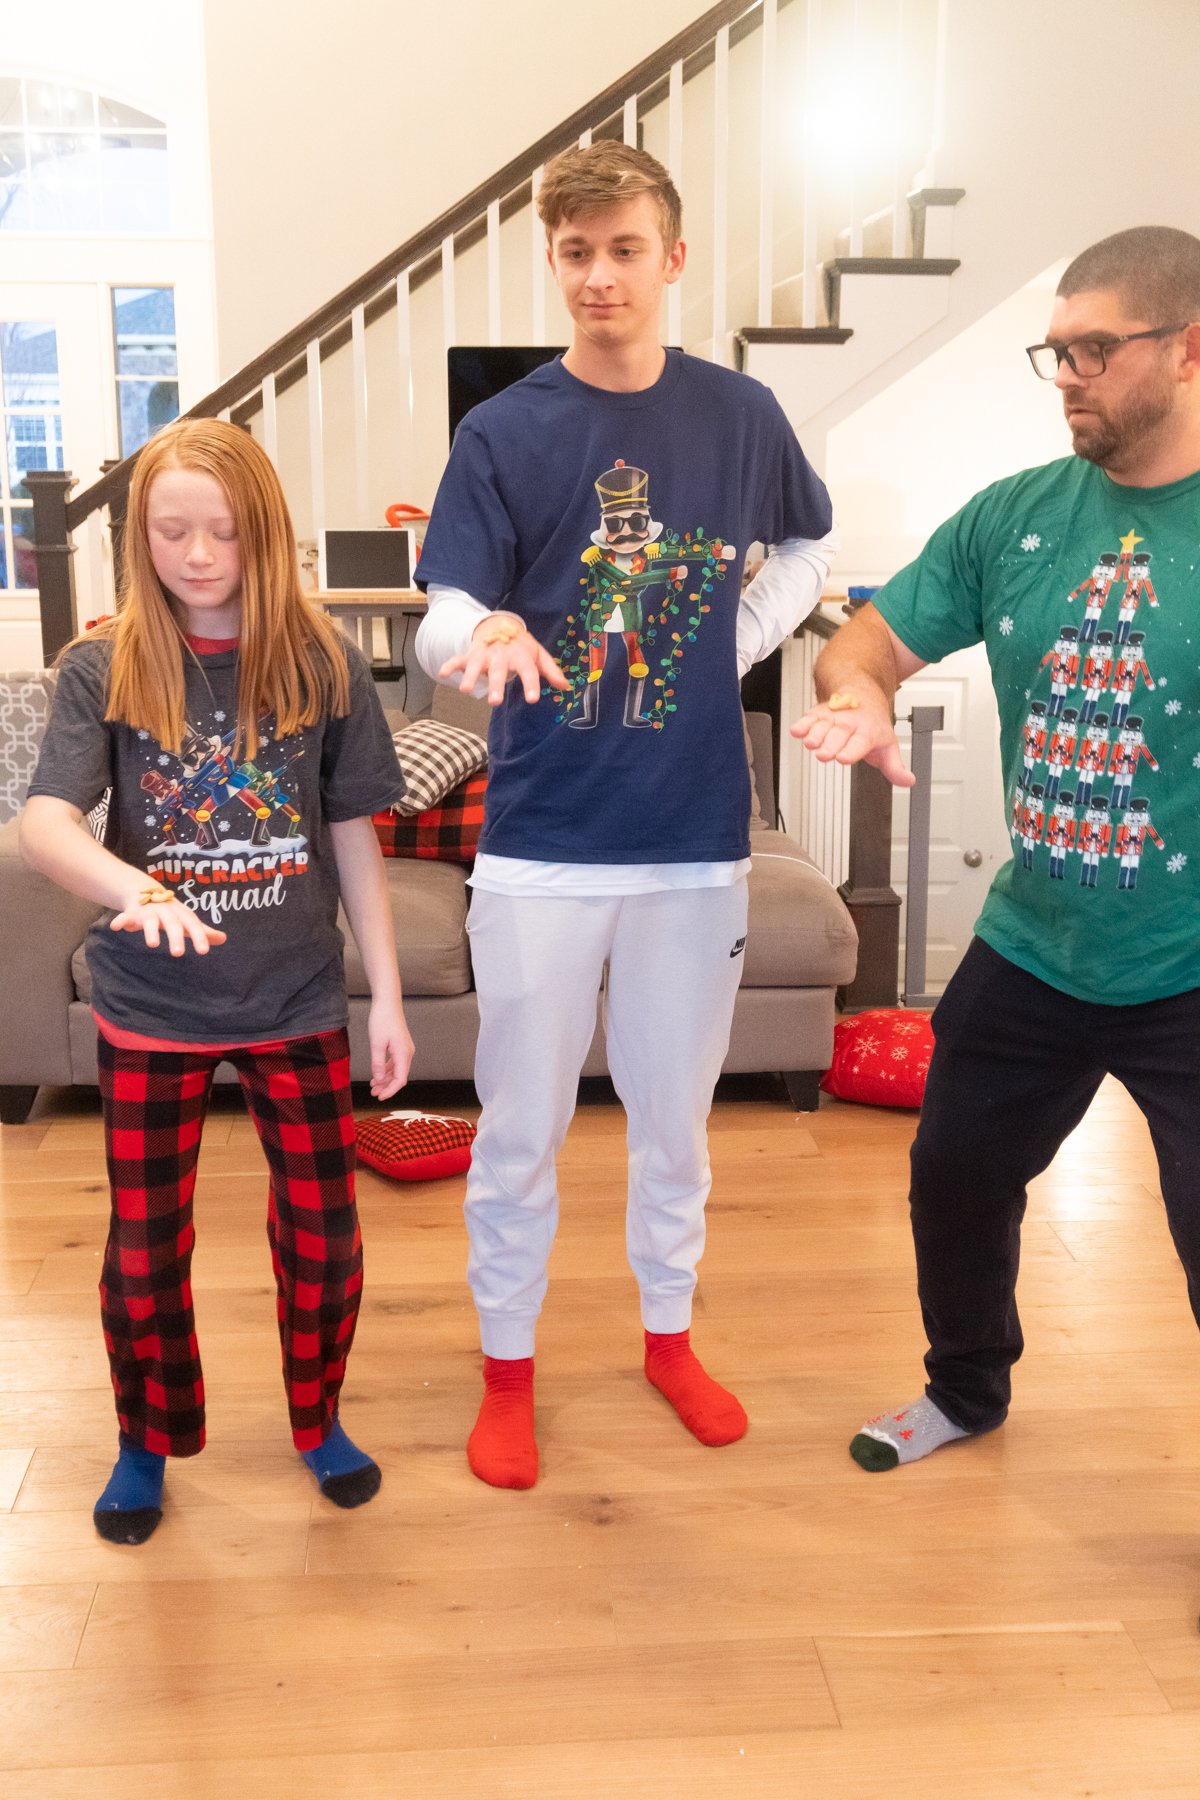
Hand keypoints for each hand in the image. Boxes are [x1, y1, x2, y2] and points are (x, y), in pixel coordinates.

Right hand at [109, 888, 226, 955]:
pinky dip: (121, 921)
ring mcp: (149, 911)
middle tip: (178, 954)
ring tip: (153, 944)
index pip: (193, 926)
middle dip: (175, 937)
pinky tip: (116, 927)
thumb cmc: (171, 912)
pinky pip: (125, 916)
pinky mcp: (132, 913)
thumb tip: (223, 939)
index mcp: (181, 915)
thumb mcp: (187, 920)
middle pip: (172, 924)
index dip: (199, 937)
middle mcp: (166, 912)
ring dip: (151, 931)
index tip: (203, 951)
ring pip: (150, 921)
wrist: (145, 891)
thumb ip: (203, 932)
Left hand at [367, 997, 414, 1099]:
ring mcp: (405, 1049)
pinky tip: (377, 1074)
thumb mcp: (376, 1043)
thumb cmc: (382, 1020)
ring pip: (397, 1070)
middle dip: (387, 1087)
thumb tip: (378, 1079)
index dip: (390, 1090)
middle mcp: (407, 1053)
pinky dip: (386, 1070)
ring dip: (385, 1079)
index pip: (400, 1079)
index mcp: (404, 1054)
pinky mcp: (400, 1046)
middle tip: (373, 1093)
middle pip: (399, 1077)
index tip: (379, 1097)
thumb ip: (377, 1063)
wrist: (387, 1002)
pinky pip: (395, 1063)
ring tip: (373, 1086)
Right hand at [439, 615, 571, 705]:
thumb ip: (551, 671)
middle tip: (494, 702)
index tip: (532, 699)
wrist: (500, 624)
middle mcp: (502, 654)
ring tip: (465, 689)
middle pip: (499, 670)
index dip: (531, 684)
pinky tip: (442, 673)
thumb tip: (566, 687)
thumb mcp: (538, 655)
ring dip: (470, 676)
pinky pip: (459, 659)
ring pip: (477, 665)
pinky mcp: (471, 654)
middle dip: (496, 685)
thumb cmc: (521, 646)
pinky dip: (450, 664)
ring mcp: (485, 654)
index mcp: (521, 656)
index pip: (529, 671)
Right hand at [790, 689, 915, 788]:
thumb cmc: (873, 725)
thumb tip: (908, 781)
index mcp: (868, 732)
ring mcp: (834, 717)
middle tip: (824, 755)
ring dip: (815, 733)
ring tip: (810, 743)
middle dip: (831, 744)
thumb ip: (895, 768)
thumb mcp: (888, 746)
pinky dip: (803, 723)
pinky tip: (796, 730)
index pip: (861, 742)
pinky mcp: (820, 713)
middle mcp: (850, 723)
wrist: (863, 694)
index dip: (852, 750)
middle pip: (840, 733)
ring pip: (824, 724)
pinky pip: (810, 717)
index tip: (844, 758)